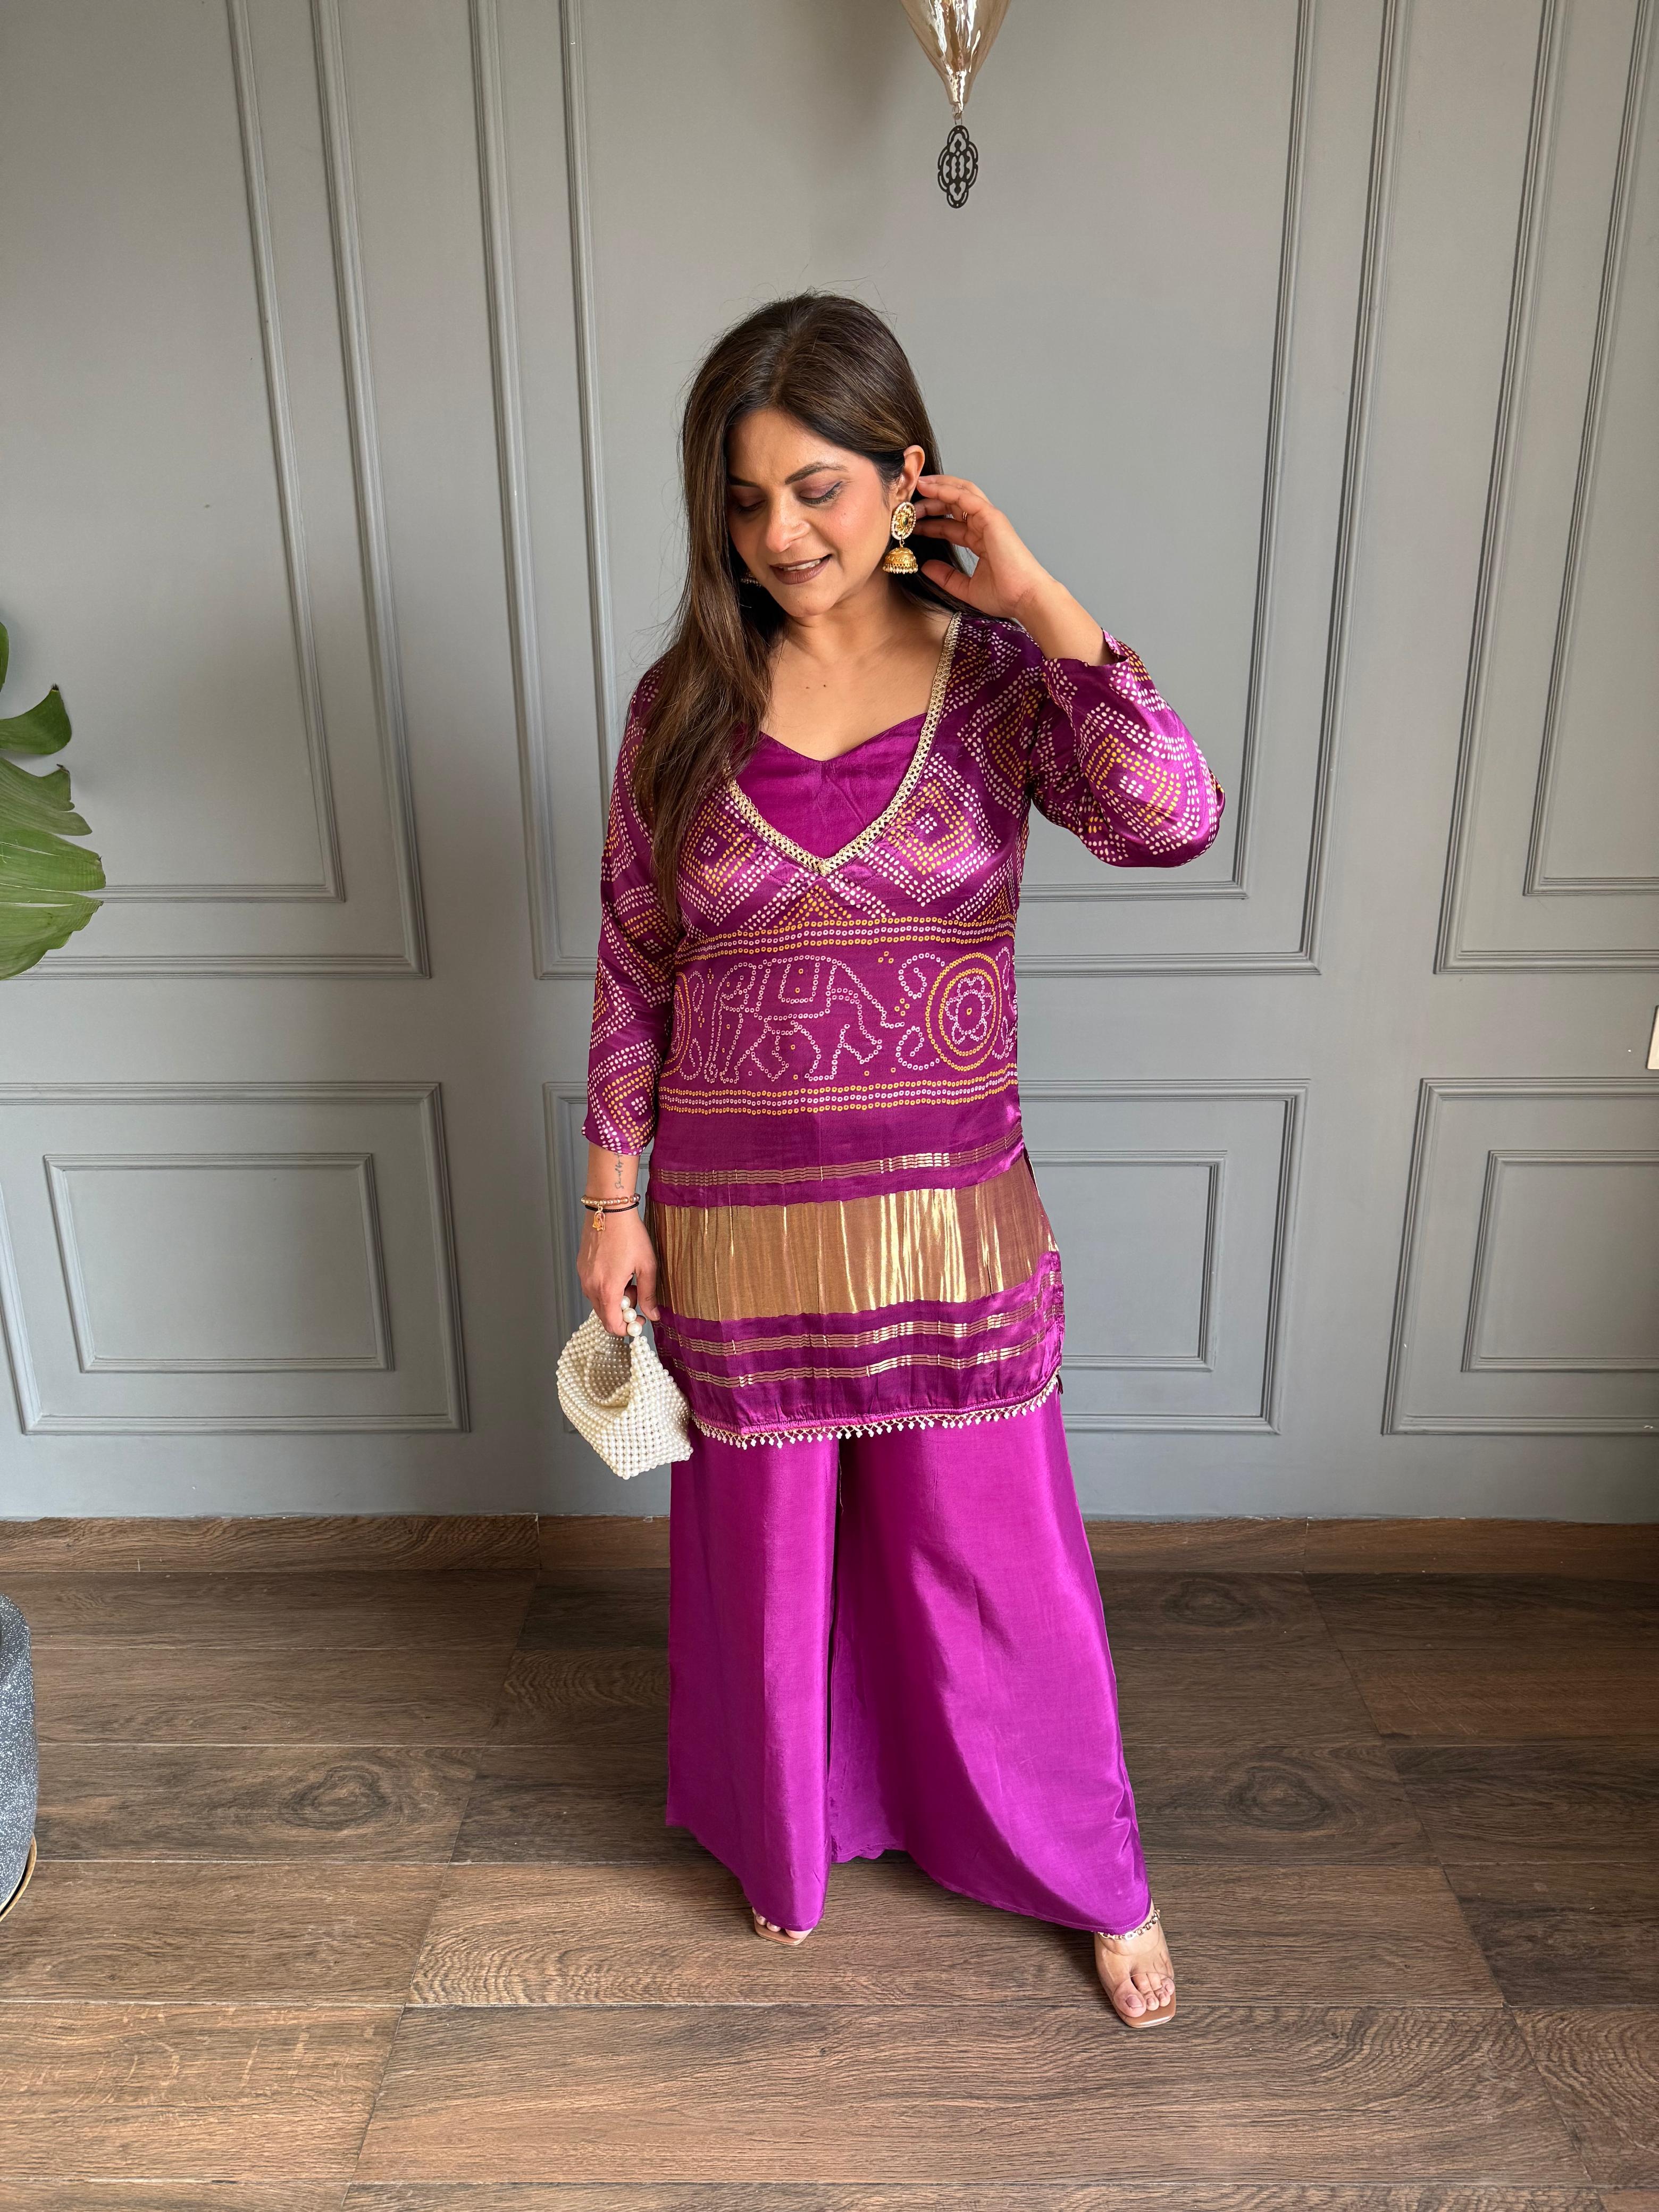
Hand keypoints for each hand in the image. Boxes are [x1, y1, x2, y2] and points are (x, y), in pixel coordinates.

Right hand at [577, 1207, 659, 1335]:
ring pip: (598, 1303)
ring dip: (614, 1300)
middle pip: (604, 1316)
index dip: (627, 1328)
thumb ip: (649, 1294)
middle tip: (637, 1294)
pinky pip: (592, 1289)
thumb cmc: (629, 1235)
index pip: (613, 1325)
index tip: (639, 1317)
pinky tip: (617, 1271)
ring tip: (628, 1279)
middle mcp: (591, 1287)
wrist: (609, 1210)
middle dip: (622, 1312)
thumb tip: (653, 1315)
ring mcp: (584, 1277)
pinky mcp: (581, 1268)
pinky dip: (605, 1288)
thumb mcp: (647, 1265)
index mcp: (608, 1289)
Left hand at [912, 474, 1051, 621]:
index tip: (909, 524)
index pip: (950, 524)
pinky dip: (947, 489)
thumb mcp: (965, 588)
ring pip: (960, 493)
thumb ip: (946, 576)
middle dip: (930, 501)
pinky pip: (966, 497)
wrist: (1025, 598)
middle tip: (907, 504)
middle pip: (953, 505)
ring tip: (917, 484)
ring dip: (938, 487)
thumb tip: (925, 566)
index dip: (929, 522)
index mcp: (980, 541)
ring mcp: (989, 520)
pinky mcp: (992, 517)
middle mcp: (984, 526)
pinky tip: (929, 487)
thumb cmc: (1005, 595)